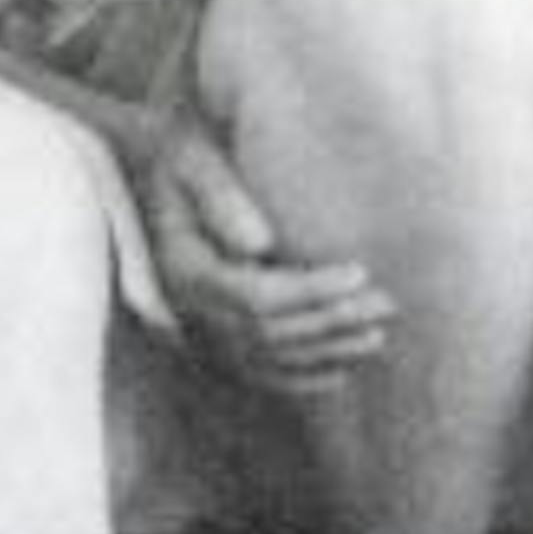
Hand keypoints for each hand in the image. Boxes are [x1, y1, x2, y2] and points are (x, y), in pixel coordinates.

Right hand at [142, 113, 395, 395]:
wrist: (146, 172)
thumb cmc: (180, 156)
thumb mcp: (193, 159)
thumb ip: (221, 196)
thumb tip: (260, 245)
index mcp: (183, 268)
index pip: (255, 296)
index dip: (311, 291)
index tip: (359, 273)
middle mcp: (186, 310)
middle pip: (268, 332)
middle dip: (331, 322)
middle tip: (386, 305)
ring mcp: (195, 331)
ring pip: (267, 359)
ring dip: (324, 353)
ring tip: (375, 336)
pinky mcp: (207, 339)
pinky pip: (255, 372)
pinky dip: (299, 377)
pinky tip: (339, 373)